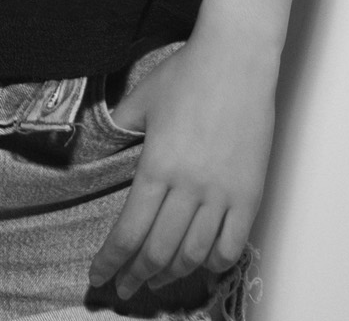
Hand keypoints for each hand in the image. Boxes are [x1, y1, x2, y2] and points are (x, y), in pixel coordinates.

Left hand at [87, 27, 276, 299]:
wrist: (237, 58)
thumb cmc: (188, 72)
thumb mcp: (142, 98)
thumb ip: (120, 128)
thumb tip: (102, 146)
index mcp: (157, 166)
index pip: (128, 232)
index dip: (111, 261)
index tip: (99, 276)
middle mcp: (189, 187)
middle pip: (158, 251)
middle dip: (135, 276)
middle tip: (122, 290)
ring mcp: (222, 193)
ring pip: (194, 254)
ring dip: (170, 275)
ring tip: (155, 280)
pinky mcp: (250, 194)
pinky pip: (232, 245)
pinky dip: (214, 263)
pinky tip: (200, 265)